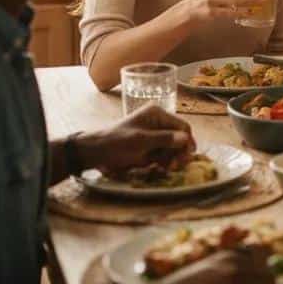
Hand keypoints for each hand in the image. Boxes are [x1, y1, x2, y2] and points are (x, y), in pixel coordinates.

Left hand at [77, 104, 194, 174]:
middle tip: (176, 166)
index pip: (182, 126)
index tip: (187, 157)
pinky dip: (164, 161)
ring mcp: (154, 134)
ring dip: (172, 158)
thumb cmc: (116, 143)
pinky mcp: (149, 146)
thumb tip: (186, 138)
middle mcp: (158, 122)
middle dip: (179, 152)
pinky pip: (163, 153)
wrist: (94, 153)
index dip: (187, 141)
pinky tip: (161, 168)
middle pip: (179, 137)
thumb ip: (163, 139)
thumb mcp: (140, 141)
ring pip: (173, 147)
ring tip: (167, 169)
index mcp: (157, 114)